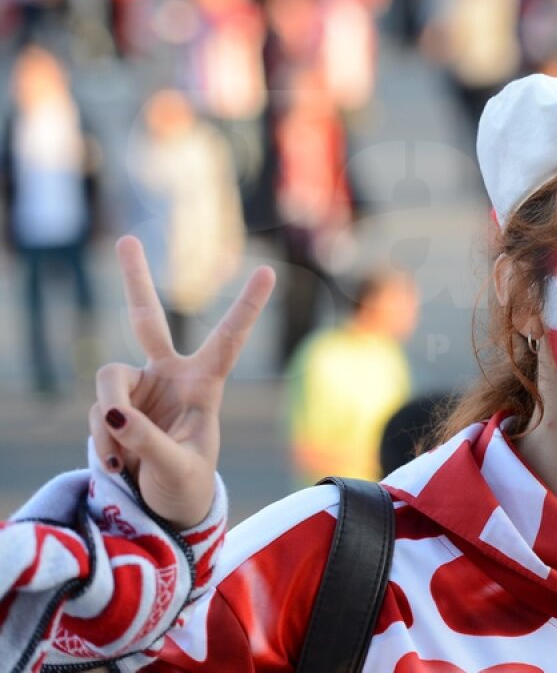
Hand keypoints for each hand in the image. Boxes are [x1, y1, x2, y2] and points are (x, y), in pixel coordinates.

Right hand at [89, 236, 275, 528]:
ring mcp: (139, 389)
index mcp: (205, 384)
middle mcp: (170, 376)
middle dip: (134, 279)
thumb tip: (114, 414)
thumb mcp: (178, 466)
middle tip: (125, 239)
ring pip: (107, 382)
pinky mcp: (112, 406)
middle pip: (146, 320)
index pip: (228, 339)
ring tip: (123, 461)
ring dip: (108, 421)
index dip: (246, 307)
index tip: (269, 272)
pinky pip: (97, 413)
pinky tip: (117, 466)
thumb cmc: (187, 483)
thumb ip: (148, 441)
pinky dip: (102, 442)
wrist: (165, 505)